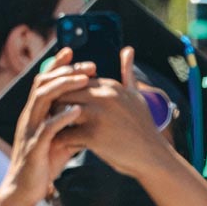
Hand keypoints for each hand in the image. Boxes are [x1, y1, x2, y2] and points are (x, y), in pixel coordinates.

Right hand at [0, 48, 93, 203]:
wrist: (24, 191)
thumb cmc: (42, 166)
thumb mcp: (58, 140)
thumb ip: (70, 126)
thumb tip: (87, 115)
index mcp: (34, 113)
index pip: (43, 81)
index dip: (57, 65)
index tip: (74, 52)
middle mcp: (29, 117)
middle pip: (43, 84)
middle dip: (66, 71)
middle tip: (89, 65)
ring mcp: (30, 131)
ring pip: (43, 99)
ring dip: (64, 87)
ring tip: (85, 80)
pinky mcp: (34, 147)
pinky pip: (47, 128)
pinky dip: (62, 117)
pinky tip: (77, 111)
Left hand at [54, 47, 174, 179]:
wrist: (153, 156)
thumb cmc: (143, 126)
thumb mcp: (135, 96)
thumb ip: (127, 73)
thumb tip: (127, 49)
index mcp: (110, 86)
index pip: (75, 82)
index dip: (67, 93)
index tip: (63, 104)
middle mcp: (103, 97)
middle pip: (64, 94)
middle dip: (56, 105)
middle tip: (53, 118)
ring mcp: (98, 116)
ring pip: (61, 112)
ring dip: (56, 121)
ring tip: (57, 130)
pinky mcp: (93, 136)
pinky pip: (66, 134)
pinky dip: (62, 141)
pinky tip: (65, 146)